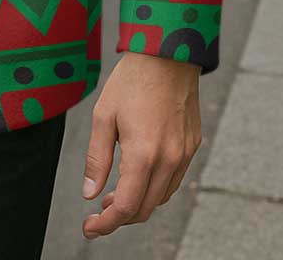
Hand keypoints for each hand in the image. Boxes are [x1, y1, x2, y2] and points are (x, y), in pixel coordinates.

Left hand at [81, 52, 203, 238]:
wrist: (167, 55)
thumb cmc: (131, 81)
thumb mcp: (103, 116)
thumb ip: (97, 159)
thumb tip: (90, 193)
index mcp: (144, 154)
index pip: (126, 206)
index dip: (106, 223)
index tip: (90, 227)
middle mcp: (169, 160)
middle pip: (145, 208)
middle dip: (120, 216)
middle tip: (98, 210)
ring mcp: (184, 154)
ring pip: (161, 197)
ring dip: (138, 202)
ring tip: (114, 192)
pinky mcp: (192, 146)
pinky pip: (173, 180)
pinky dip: (154, 188)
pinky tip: (138, 175)